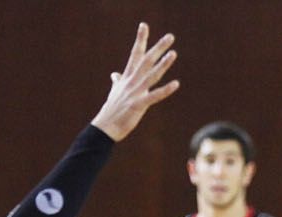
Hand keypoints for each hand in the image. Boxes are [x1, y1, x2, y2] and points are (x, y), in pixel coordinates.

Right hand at [90, 24, 179, 141]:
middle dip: (158, 47)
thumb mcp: (115, 92)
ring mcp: (135, 92)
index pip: (135, 54)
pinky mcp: (138, 105)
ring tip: (173, 54)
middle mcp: (132, 81)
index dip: (140, 39)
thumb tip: (114, 74)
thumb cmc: (112, 109)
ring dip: (163, 64)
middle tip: (170, 36)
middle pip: (146, 60)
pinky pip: (154, 96)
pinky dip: (165, 90)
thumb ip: (117, 81)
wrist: (105, 126)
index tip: (144, 26)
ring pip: (151, 75)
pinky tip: (176, 84)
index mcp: (127, 77)